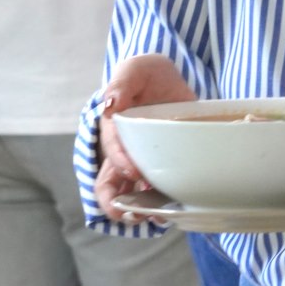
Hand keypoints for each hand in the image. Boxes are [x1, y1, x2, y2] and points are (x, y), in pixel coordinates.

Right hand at [96, 53, 195, 221]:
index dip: (120, 162)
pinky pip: (157, 191)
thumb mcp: (135, 69)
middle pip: (108, 186)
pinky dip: (162, 203)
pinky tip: (176, 209)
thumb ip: (122, 82)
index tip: (134, 171)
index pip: (111, 151)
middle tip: (134, 213)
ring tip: (160, 216)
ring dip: (141, 210)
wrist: (172, 80)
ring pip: (130, 195)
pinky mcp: (162, 166)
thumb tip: (110, 103)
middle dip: (117, 204)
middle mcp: (122, 152)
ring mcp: (141, 162)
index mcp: (112, 129)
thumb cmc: (148, 74)